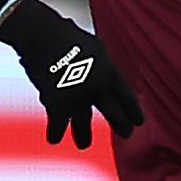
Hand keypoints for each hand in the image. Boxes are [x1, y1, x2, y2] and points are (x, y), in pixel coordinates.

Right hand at [0, 0, 142, 148]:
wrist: (42, 36)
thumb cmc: (67, 36)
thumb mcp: (96, 47)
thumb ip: (104, 66)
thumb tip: (109, 78)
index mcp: (109, 71)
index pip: (127, 97)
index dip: (133, 111)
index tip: (138, 122)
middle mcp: (97, 87)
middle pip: (114, 114)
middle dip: (121, 126)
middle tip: (126, 133)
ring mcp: (77, 98)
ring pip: (84, 125)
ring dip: (83, 135)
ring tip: (84, 144)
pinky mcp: (56, 104)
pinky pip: (57, 124)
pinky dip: (55, 132)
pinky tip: (54, 138)